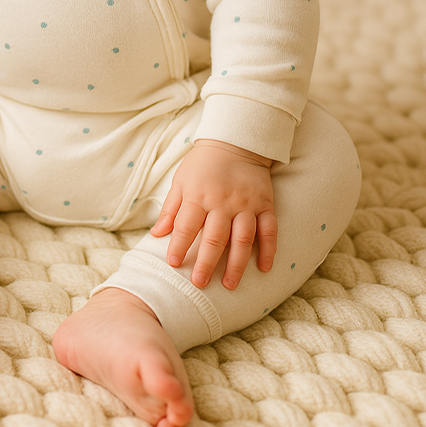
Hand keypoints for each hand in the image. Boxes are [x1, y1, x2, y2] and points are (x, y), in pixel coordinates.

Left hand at [150, 139, 276, 289]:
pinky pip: (269, 230)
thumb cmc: (202, 163)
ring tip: (229, 285)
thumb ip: (170, 209)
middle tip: (199, 283)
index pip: (186, 226)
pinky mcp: (265, 204)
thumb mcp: (181, 180)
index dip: (178, 246)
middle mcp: (222, 202)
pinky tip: (264, 268)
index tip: (173, 264)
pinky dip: (268, 250)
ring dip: (236, 264)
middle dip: (206, 263)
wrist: (235, 141)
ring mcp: (246, 204)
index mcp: (198, 196)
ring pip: (242, 239)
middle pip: (214, 238)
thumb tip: (156, 234)